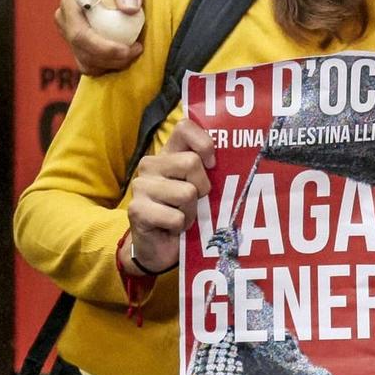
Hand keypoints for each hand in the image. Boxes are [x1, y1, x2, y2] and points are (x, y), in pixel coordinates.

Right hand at [55, 0, 151, 75]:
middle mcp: (65, 20)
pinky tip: (127, 56)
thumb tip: (128, 8)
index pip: (80, 35)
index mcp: (71, 1)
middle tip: (138, 50)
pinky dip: (109, 66)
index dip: (104, 48)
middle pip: (83, 52)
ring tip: (136, 50)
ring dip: (112, 64)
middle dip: (112, 59)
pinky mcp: (81, 46)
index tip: (132, 48)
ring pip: (87, 63)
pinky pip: (91, 66)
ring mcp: (71, 35)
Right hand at [125, 117, 215, 274]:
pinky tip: (171, 228)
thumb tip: (237, 155)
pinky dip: (181, 227)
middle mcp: (150, 164)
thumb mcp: (198, 186)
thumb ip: (208, 168)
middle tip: (194, 201)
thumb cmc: (184, 211)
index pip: (184, 127)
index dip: (204, 143)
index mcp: (167, 153)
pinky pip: (176, 217)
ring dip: (192, 212)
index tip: (211, 164)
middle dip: (202, 187)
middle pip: (191, 162)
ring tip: (182, 216)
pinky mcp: (137, 210)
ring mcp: (141, 186)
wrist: (159, 247)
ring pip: (186, 193)